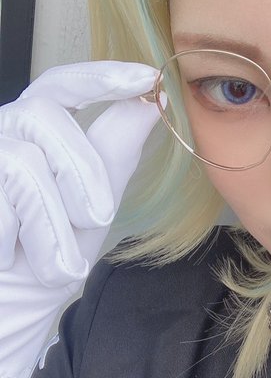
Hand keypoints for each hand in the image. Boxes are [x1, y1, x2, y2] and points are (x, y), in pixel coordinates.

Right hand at [0, 61, 160, 377]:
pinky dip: (15, 240)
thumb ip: (115, 154)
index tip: (146, 77)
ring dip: (50, 224)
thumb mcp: (92, 204)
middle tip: (95, 220)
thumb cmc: (48, 252)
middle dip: (82, 171)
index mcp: (36, 127)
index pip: (64, 83)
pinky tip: (11, 258)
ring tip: (57, 264)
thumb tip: (149, 105)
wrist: (9, 303)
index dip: (101, 74)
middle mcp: (2, 131)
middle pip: (44, 117)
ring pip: (22, 166)